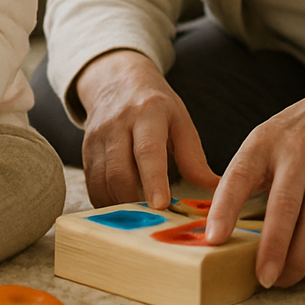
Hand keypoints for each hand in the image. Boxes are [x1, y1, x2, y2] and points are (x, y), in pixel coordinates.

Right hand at [74, 49, 217, 208]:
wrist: (115, 80)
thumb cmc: (155, 104)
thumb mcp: (180, 120)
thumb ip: (194, 157)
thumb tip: (217, 190)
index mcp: (147, 113)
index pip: (148, 150)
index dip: (154, 179)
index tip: (161, 204)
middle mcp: (118, 124)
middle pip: (120, 170)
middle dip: (134, 201)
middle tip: (154, 223)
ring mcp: (98, 137)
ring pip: (102, 180)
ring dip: (119, 205)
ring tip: (140, 222)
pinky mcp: (86, 150)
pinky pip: (92, 183)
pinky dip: (105, 202)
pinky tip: (121, 213)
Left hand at [203, 65, 304, 288]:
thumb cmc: (292, 137)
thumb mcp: (260, 143)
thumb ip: (242, 179)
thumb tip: (216, 229)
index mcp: (263, 143)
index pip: (239, 176)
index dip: (224, 209)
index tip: (213, 239)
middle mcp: (298, 154)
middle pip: (286, 207)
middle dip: (274, 249)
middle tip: (264, 279)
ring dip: (302, 260)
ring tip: (286, 280)